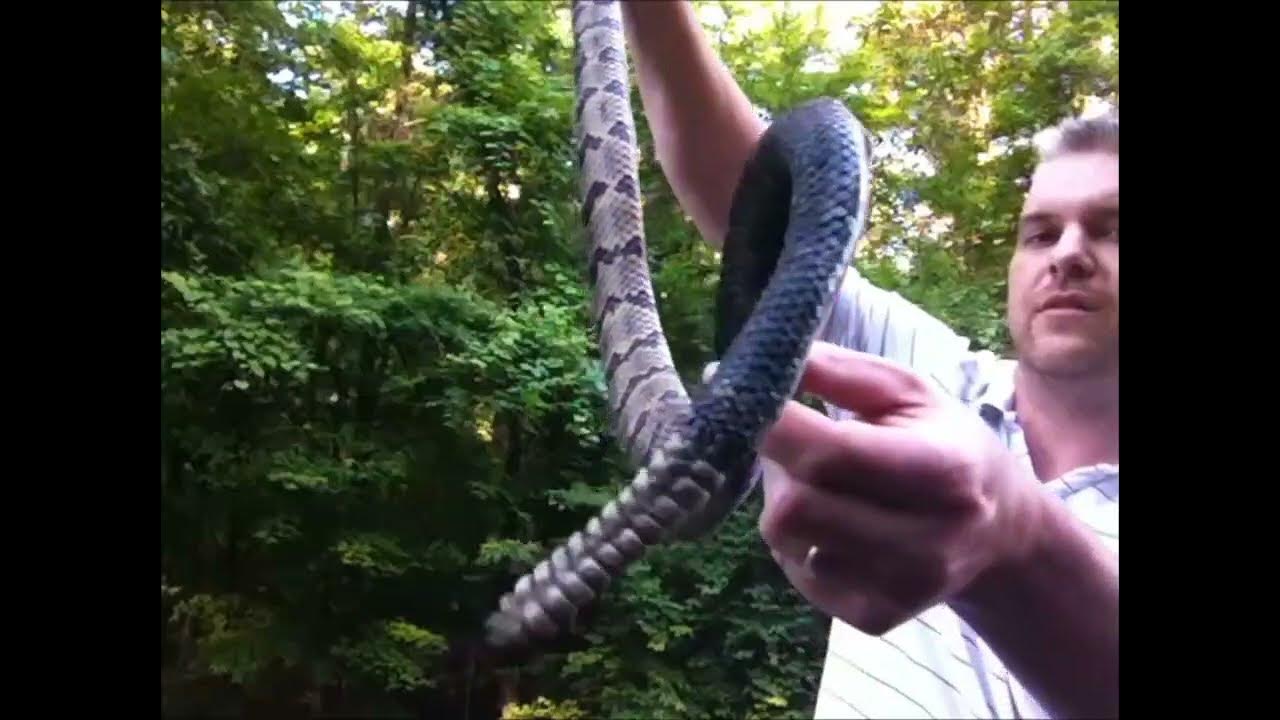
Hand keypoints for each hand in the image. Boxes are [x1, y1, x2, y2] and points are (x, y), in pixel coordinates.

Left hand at [757, 341, 1045, 634]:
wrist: (999, 531)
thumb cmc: (943, 444)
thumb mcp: (908, 391)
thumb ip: (839, 371)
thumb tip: (765, 364)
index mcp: (942, 469)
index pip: (830, 454)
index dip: (773, 425)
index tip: (743, 395)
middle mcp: (927, 540)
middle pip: (795, 507)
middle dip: (775, 465)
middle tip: (789, 440)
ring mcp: (900, 588)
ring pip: (786, 540)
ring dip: (784, 500)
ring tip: (817, 479)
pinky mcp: (874, 617)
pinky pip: (796, 573)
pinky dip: (797, 541)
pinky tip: (830, 521)